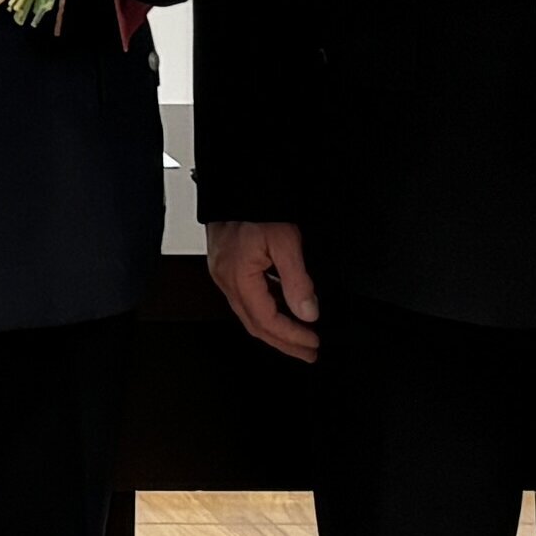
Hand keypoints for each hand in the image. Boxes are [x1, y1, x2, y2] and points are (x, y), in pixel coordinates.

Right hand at [206, 219, 320, 361]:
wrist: (235, 182)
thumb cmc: (253, 205)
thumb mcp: (285, 240)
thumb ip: (296, 280)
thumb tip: (308, 312)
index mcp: (238, 276)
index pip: (266, 320)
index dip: (291, 336)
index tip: (312, 343)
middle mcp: (225, 279)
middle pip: (255, 325)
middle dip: (284, 343)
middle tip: (308, 353)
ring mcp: (223, 273)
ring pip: (250, 314)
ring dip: (276, 329)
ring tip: (299, 338)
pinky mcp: (227, 266)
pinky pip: (246, 298)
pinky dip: (267, 310)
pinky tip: (284, 310)